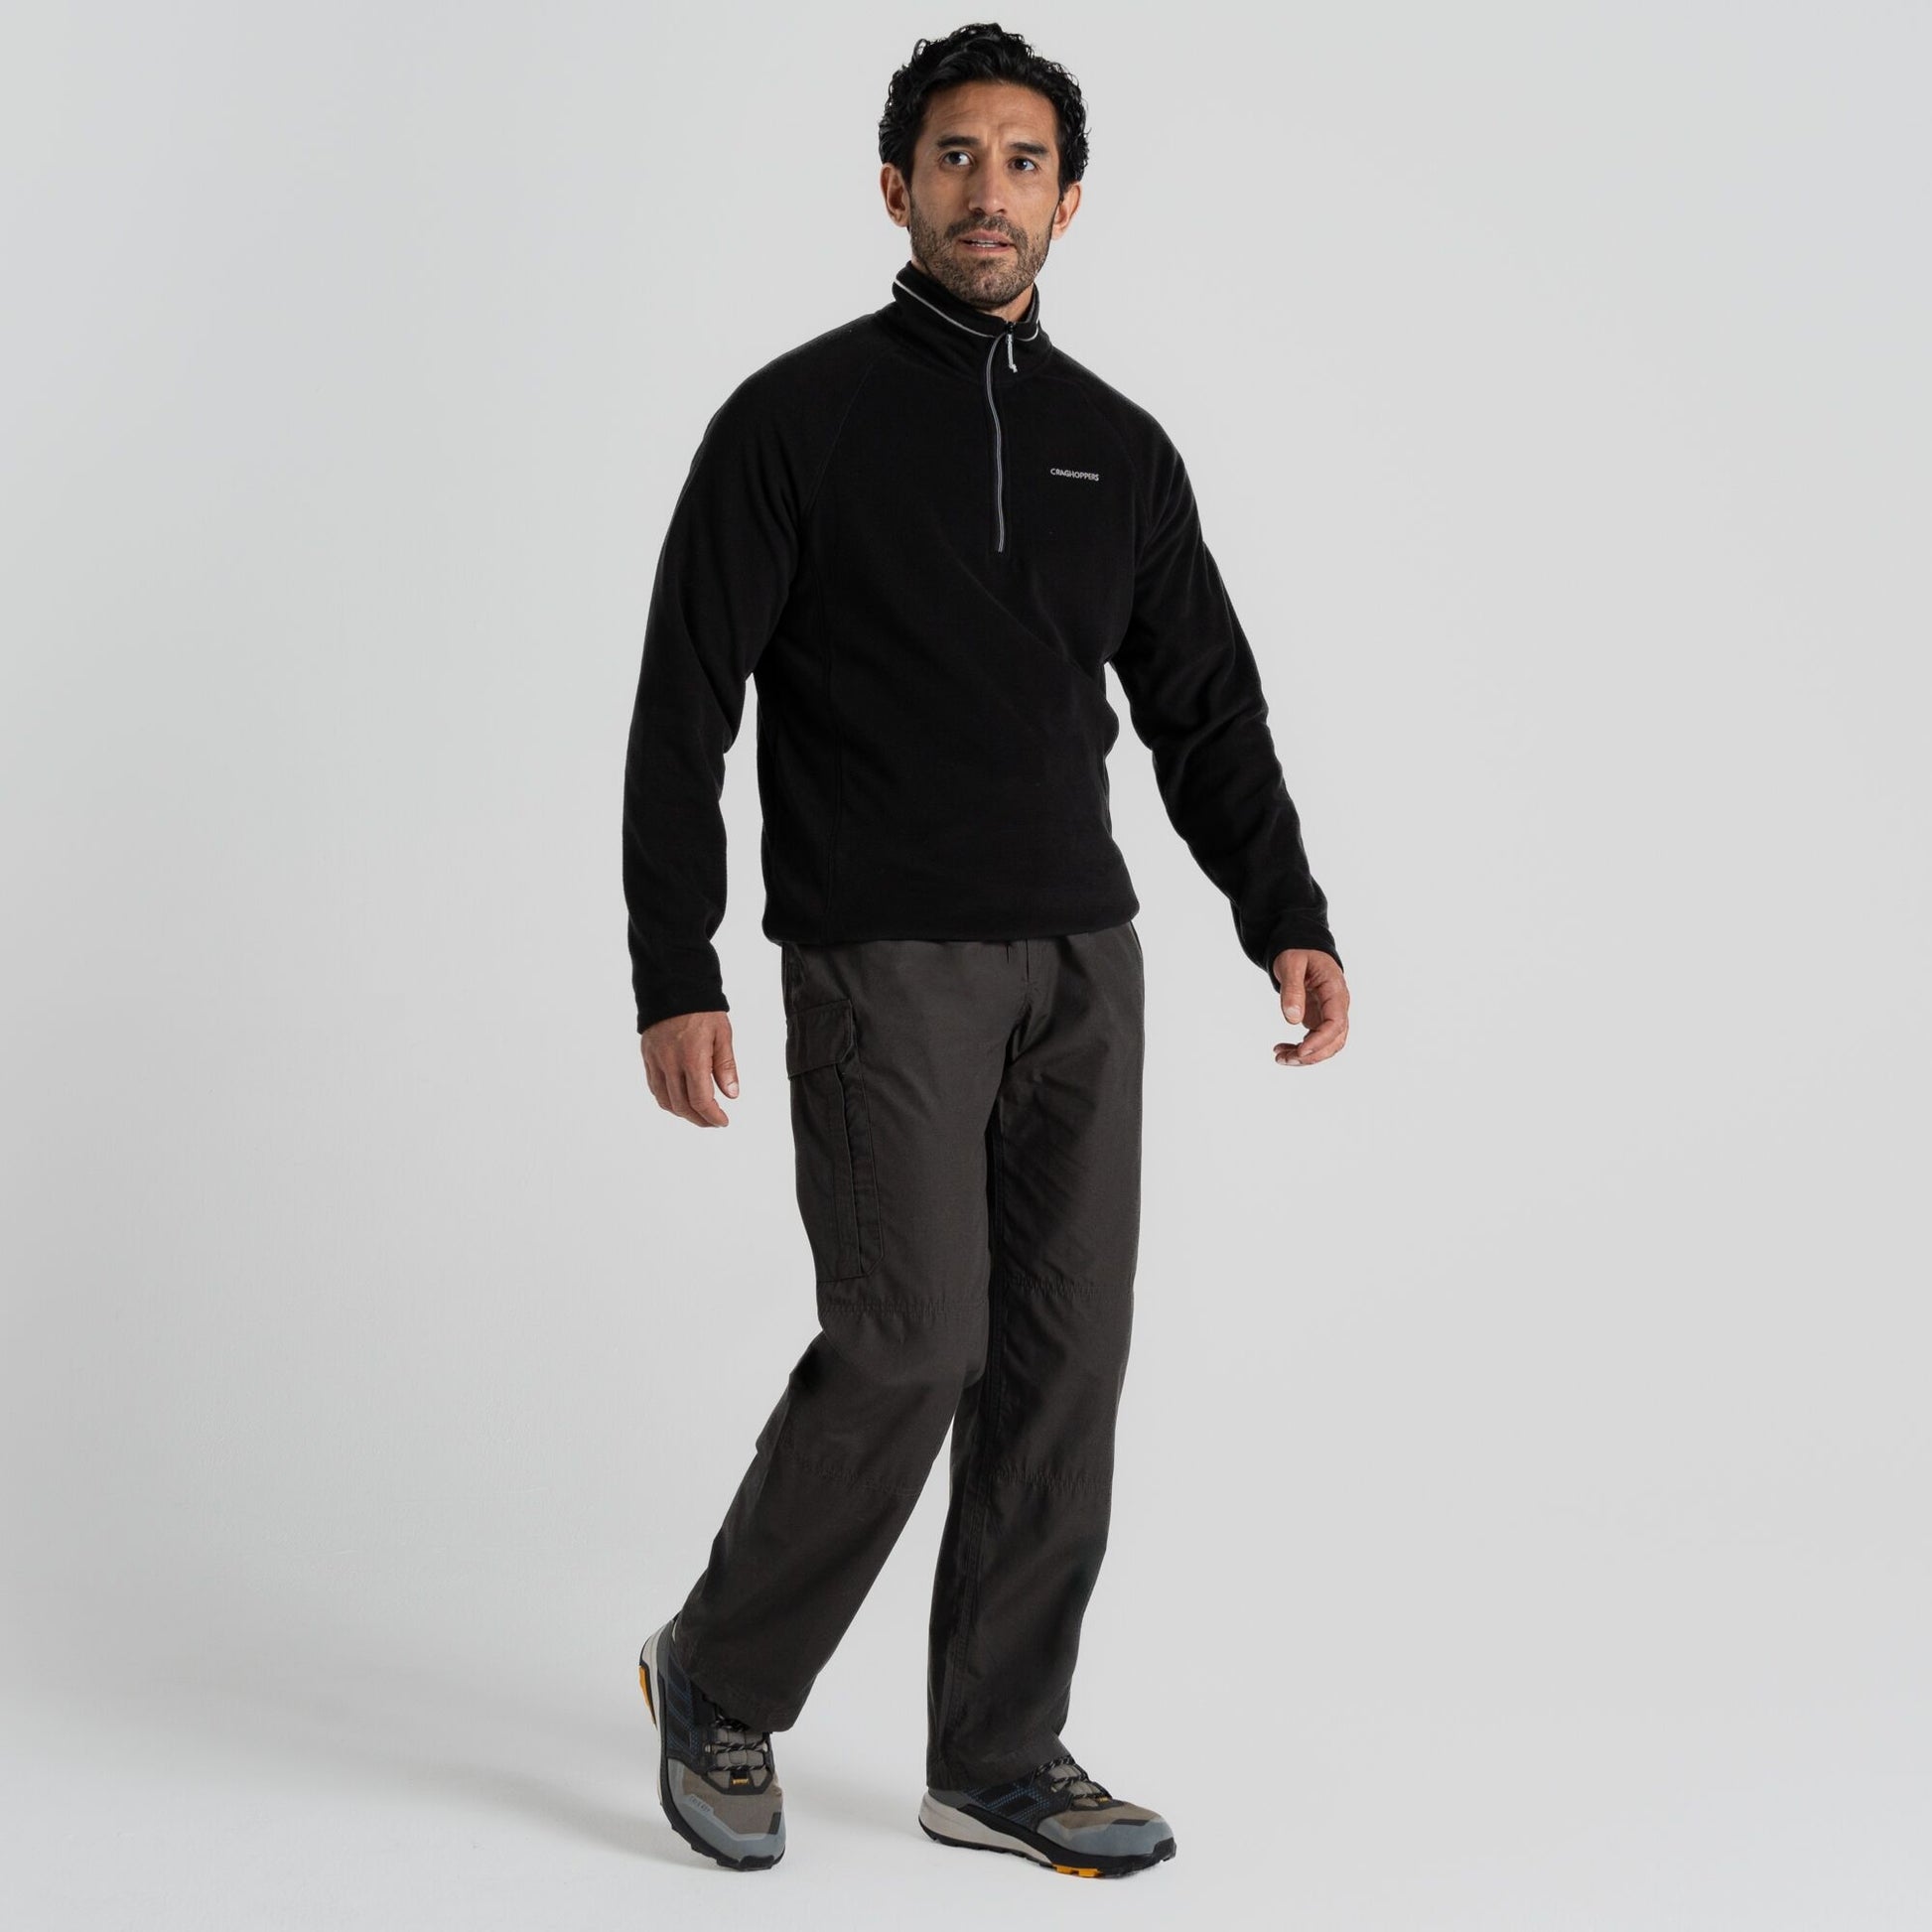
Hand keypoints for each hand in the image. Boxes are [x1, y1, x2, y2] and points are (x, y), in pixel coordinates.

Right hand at [639, 1010, 739, 1126]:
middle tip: (713, 1121)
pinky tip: (678, 1099)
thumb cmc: (701, 1009)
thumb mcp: (722, 1035)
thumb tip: (731, 1094)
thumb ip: (725, 1066)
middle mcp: (670, 1062)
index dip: (712, 1116)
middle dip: (699, 1119)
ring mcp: (656, 1060)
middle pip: (682, 1105)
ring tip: (697, 1113)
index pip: (700, 1100)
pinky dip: (667, 1099)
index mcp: (692, 1057)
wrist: (673, 986)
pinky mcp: (647, 1057)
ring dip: (681, 1112)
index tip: (722, 1121)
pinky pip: (654, 1087)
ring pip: (664, 1100)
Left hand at [1272, 949, 1348, 1067]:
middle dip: (1312, 1055)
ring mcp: (1330, 1014)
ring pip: (1327, 1045)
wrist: (1302, 948)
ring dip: (1306, 1057)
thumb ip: (1292, 989)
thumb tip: (1292, 1019)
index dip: (1320, 1041)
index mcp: (1335, 990)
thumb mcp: (1291, 964)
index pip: (1336, 1023)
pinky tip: (1281, 1050)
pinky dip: (1300, 1050)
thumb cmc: (1298, 952)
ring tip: (1280, 1057)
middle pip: (1335, 1040)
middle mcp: (1338, 1005)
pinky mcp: (1320, 1019)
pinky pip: (1316, 1041)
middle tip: (1283, 1059)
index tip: (1300, 1051)